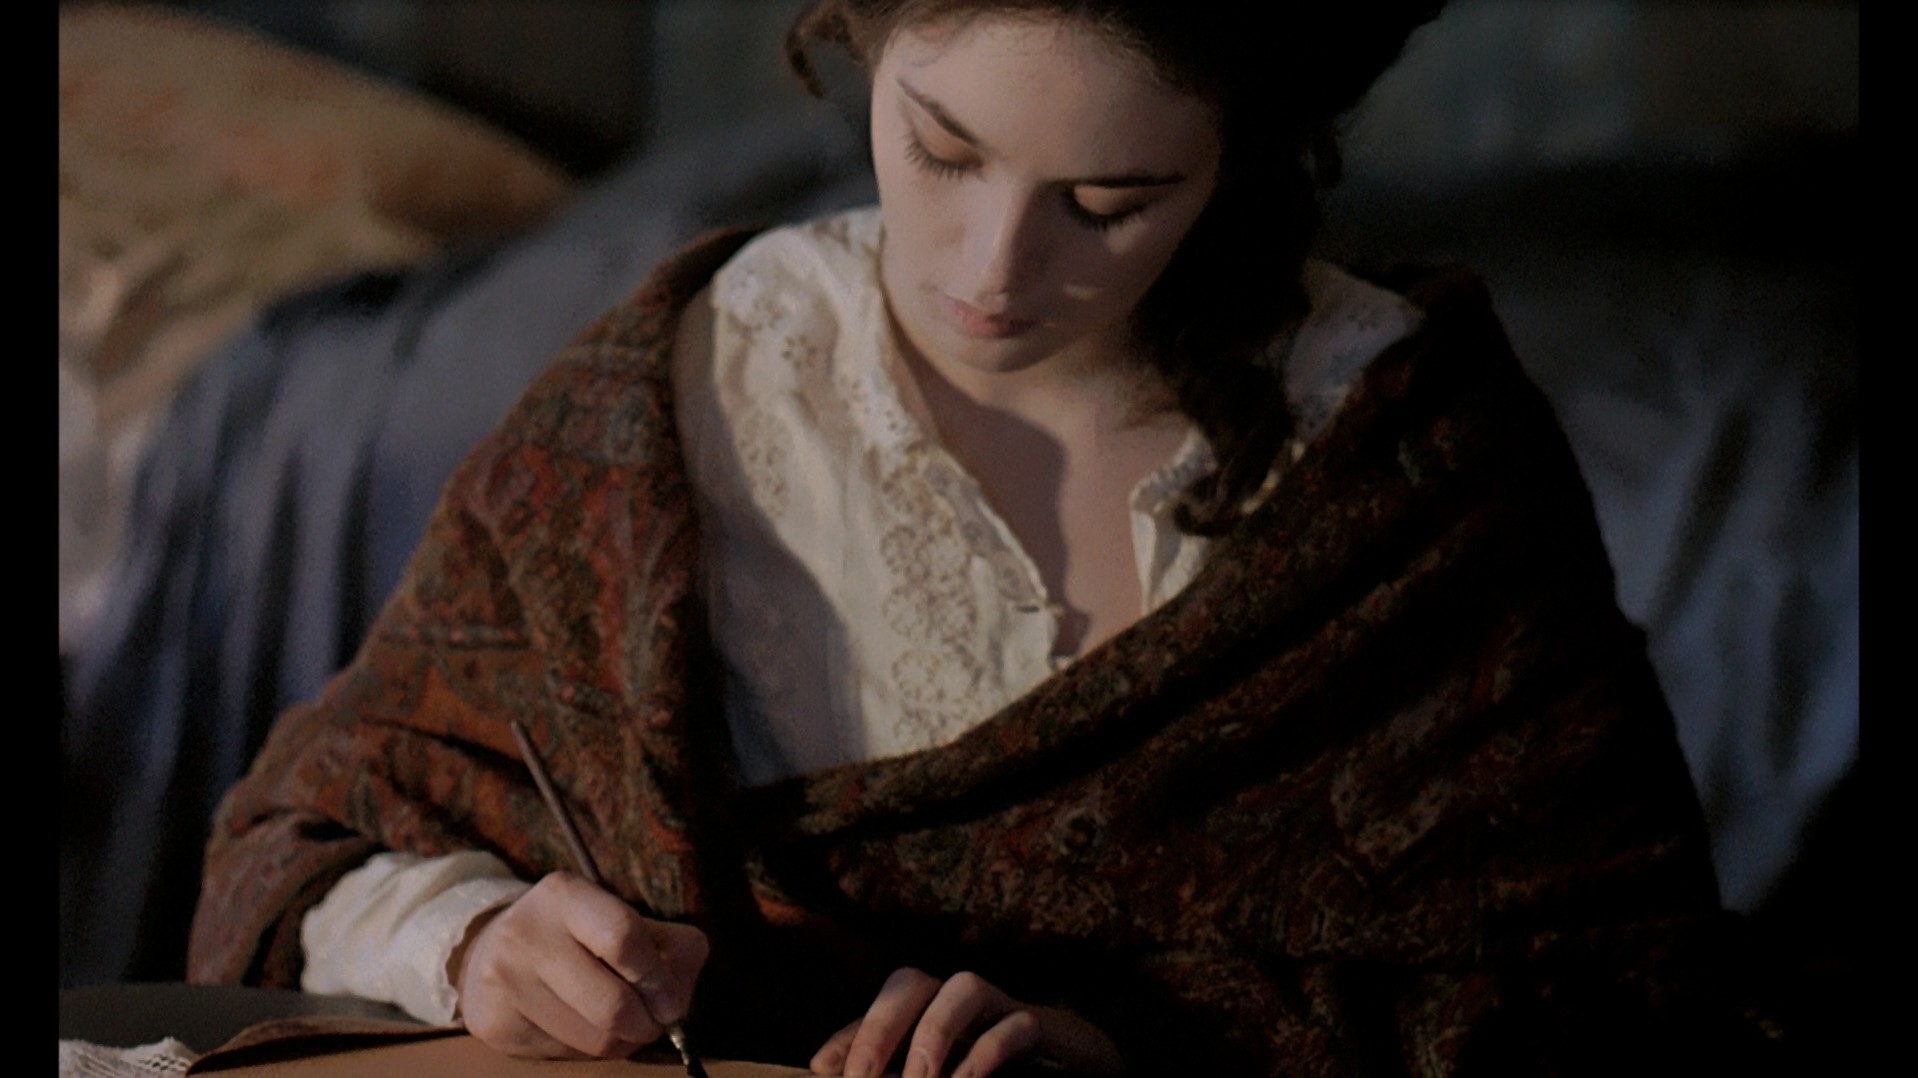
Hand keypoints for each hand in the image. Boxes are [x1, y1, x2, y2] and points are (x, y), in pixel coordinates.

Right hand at [450, 871, 708, 1058]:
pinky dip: (589, 1049)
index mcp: (564, 896)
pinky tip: (583, 1026)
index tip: (672, 1000)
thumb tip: (679, 995)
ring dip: (623, 1040)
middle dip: (647, 1023)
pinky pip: (565, 1055)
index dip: (658, 978)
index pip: (624, 938)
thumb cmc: (579, 935)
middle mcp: (525, 934)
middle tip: (656, 1022)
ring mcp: (503, 981)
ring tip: (623, 1024)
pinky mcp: (494, 1023)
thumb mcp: (624, 919)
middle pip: (612, 1005)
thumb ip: (671, 946)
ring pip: (593, 1039)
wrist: (491, 950)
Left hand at [809, 967, 1123, 1077]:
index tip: (820, 1070)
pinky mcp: (1048, 1029)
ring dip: (933, 1034)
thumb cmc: (1012, 1074)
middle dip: (879, 1027)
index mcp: (936, 1013)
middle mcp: (964, 1003)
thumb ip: (909, 1070)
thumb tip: (838, 1072)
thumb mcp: (950, 1071)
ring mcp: (1006, 1009)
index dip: (848, 1035)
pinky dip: (988, 1051)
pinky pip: (1017, 1024)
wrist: (1086, 1072)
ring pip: (963, 987)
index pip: (881, 1012)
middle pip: (911, 982)